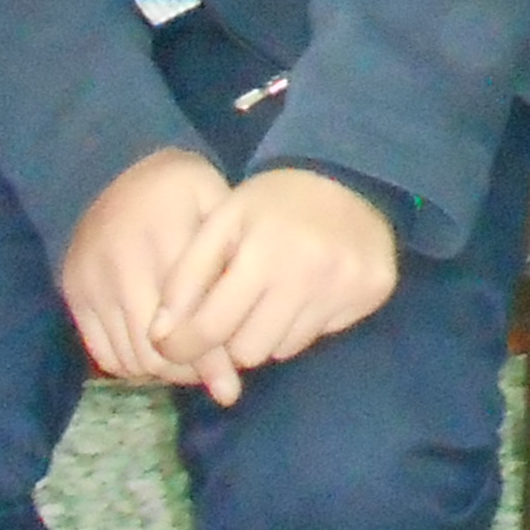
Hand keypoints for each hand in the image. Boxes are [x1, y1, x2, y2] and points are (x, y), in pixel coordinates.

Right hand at [60, 148, 228, 384]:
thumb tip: (248, 319)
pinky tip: (157, 356)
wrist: (109, 168)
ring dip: (161, 372)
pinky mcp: (73, 296)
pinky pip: (105, 354)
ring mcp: (91, 284)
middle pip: (157, 350)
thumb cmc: (179, 189)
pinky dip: (132, 365)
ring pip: (130, 358)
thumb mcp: (216, 202)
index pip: (191, 320)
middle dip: (187, 372)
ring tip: (190, 368)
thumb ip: (230, 258)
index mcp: (165, 239)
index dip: (212, 359)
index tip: (231, 384)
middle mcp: (122, 265)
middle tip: (213, 379)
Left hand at [151, 166, 404, 402]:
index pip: (212, 327)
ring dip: (266, 334)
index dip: (184, 344)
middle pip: (248, 352)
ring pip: (282, 351)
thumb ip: (186, 277)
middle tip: (232, 312)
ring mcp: (344, 287)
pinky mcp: (370, 293)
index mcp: (263, 252)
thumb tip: (160, 336)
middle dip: (231, 338)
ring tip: (270, 297)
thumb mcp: (221, 223)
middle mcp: (308, 274)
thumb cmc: (273, 203)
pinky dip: (299, 326)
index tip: (174, 345)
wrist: (349, 178)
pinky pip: (316, 339)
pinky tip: (304, 293)